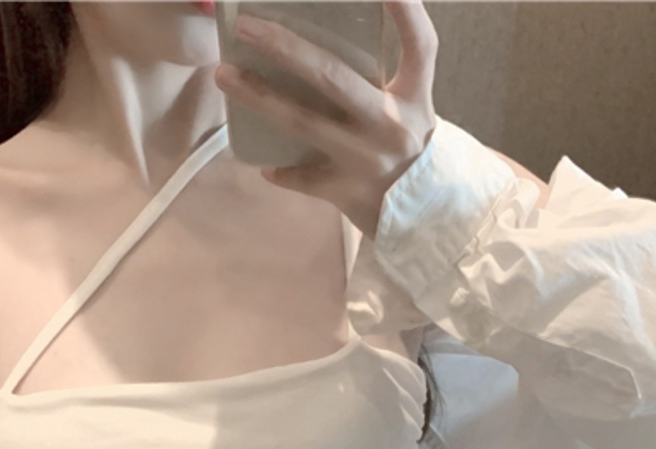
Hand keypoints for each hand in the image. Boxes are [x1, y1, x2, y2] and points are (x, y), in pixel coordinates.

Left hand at [213, 0, 438, 237]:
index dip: (405, 10)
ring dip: (259, 98)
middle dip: (285, 48)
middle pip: (334, 77)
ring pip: (303, 123)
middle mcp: (391, 126)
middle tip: (245, 26)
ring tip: (225, 76)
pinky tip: (264, 164)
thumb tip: (324, 43)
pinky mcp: (346, 192)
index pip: (420, 45)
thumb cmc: (413, 153)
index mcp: (414, 99)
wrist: (430, 220)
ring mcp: (365, 160)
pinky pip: (303, 177)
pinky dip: (282, 171)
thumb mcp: (414, 111)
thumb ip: (386, 78)